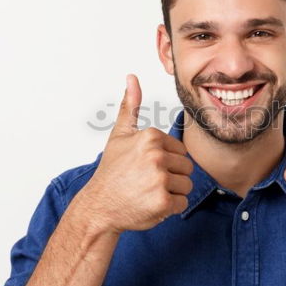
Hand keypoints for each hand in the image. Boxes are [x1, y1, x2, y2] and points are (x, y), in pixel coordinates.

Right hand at [78, 74, 193, 232]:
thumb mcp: (120, 135)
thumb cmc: (112, 171)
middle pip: (187, 168)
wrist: (99, 207)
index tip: (145, 167)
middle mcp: (156, 156)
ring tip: (148, 193)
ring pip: (186, 185)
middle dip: (171, 177)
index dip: (167, 161)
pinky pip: (182, 203)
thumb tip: (132, 77)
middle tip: (147, 182)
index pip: (180, 151)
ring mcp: (159, 180)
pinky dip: (169, 208)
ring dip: (171, 193)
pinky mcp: (163, 202)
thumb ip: (131, 106)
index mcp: (150, 137)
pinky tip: (150, 204)